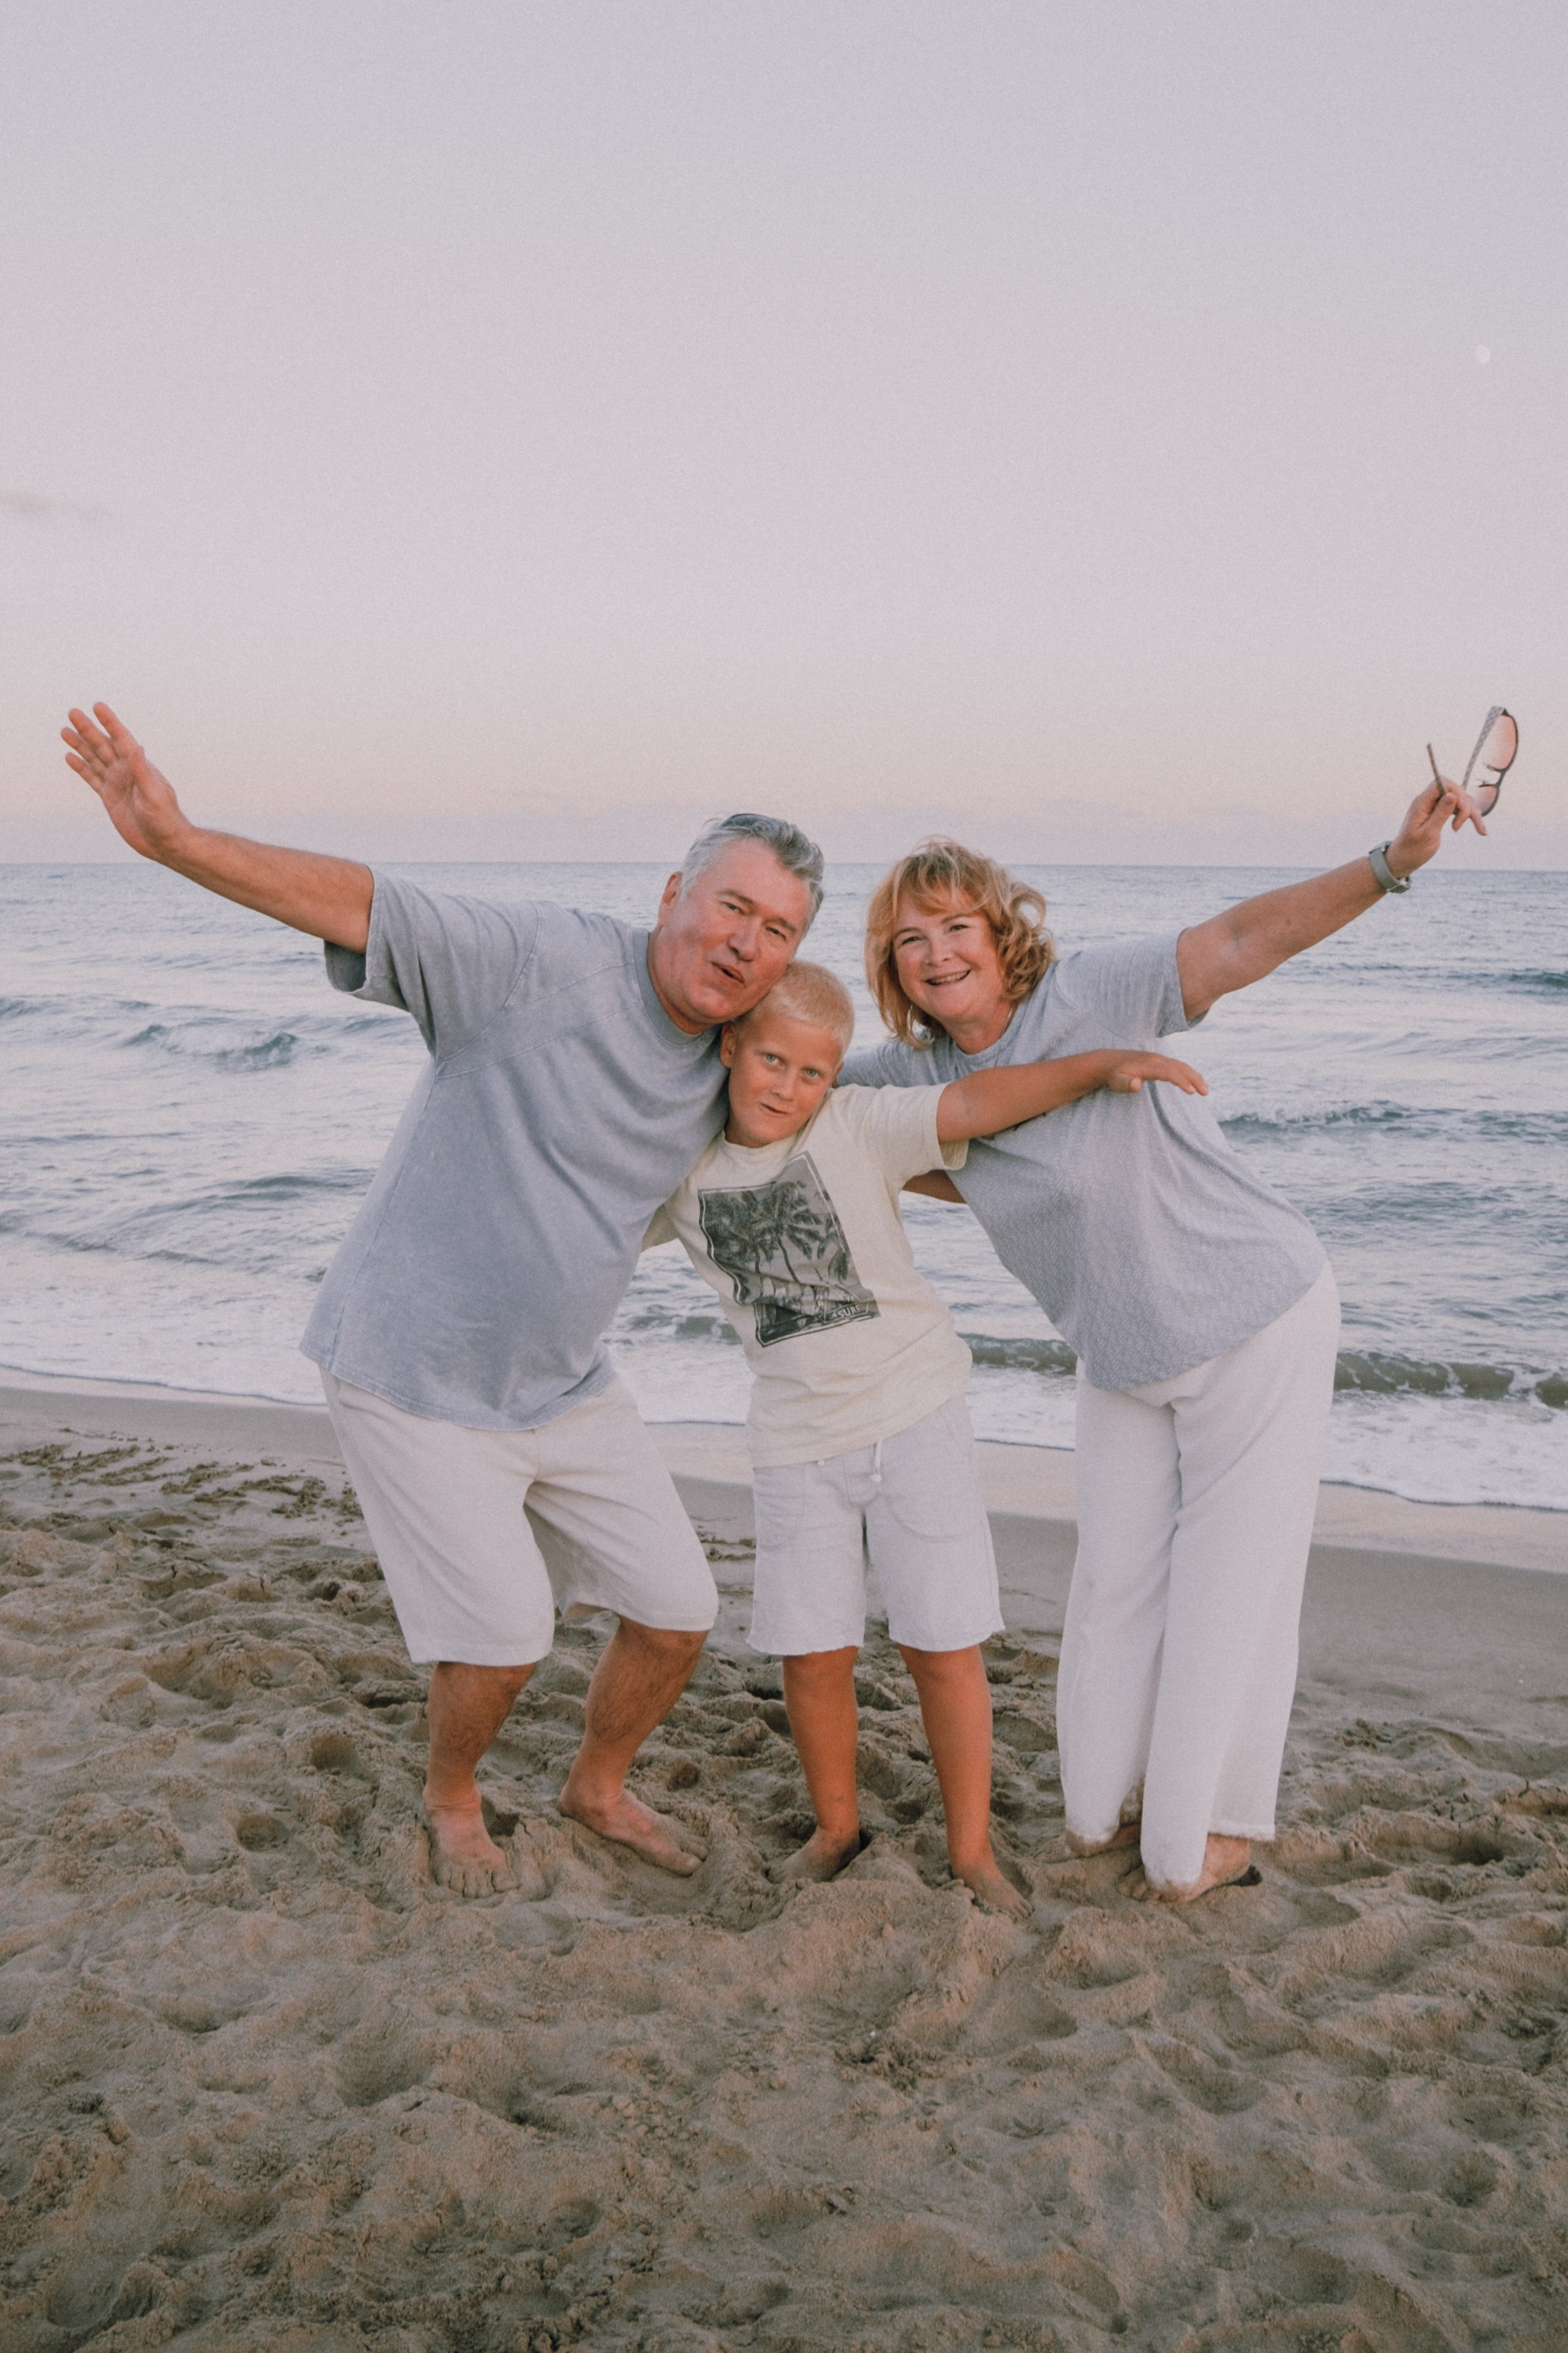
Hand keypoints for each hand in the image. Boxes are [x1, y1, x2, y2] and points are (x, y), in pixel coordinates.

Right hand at [62, 702, 190, 860]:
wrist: (165, 843)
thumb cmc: (165, 820)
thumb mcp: (154, 795)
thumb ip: (143, 772)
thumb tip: (137, 746)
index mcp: (138, 767)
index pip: (121, 739)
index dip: (110, 722)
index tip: (98, 706)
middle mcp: (126, 771)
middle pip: (103, 745)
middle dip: (88, 729)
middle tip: (72, 712)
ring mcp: (117, 783)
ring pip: (94, 759)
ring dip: (80, 745)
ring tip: (65, 730)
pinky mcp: (109, 797)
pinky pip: (92, 778)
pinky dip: (81, 767)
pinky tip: (70, 756)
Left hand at [1104, 1053, 1207, 1096]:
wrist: (1110, 1062)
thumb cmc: (1114, 1075)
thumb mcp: (1117, 1082)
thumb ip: (1126, 1084)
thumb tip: (1136, 1084)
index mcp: (1149, 1065)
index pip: (1169, 1073)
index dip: (1181, 1081)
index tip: (1192, 1092)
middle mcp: (1157, 1060)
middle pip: (1180, 1068)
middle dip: (1194, 1079)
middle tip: (1205, 1093)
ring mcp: (1159, 1059)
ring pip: (1181, 1066)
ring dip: (1195, 1076)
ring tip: (1205, 1090)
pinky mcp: (1160, 1061)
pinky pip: (1178, 1066)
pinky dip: (1189, 1073)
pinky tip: (1195, 1081)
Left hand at [1386, 773, 1485, 877]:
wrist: (1403, 860)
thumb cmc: (1412, 850)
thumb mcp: (1428, 834)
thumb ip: (1440, 814)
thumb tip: (1453, 795)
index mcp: (1421, 803)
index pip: (1442, 782)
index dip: (1457, 792)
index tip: (1461, 812)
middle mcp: (1428, 801)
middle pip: (1455, 790)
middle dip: (1465, 806)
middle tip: (1458, 828)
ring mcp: (1434, 806)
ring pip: (1460, 800)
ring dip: (1471, 813)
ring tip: (1479, 831)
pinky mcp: (1440, 812)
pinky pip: (1458, 808)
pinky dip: (1469, 817)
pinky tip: (1479, 829)